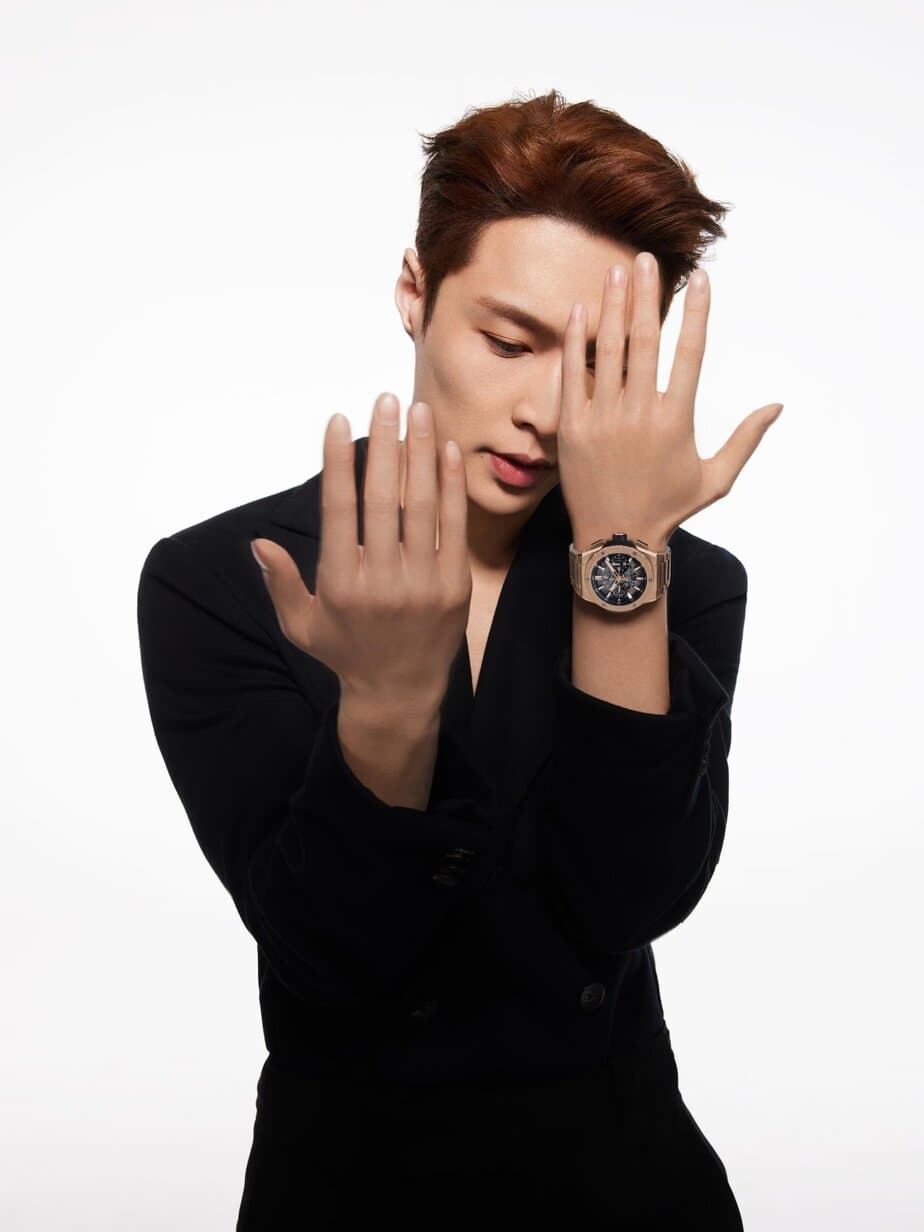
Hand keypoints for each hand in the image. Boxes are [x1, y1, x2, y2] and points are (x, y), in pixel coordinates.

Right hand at [250, 394, 471, 714]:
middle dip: (385, 443)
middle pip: (382, 499)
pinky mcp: (454, 586)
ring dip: (421, 453)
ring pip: (421, 506)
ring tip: (419, 411)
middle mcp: (382, 582)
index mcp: (341, 585)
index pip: (339, 511)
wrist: (400, 692)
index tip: (339, 421)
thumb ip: (282, 583)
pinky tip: (445, 451)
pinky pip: (453, 526)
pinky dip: (451, 486)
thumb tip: (259, 543)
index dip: (338, 462)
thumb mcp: (302, 625)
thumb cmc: (346, 651)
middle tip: (386, 400)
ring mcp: (422, 584)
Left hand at [558, 251, 782, 549]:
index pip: (689, 352)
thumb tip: (777, 406)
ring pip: (607, 351)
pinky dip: (576, 342)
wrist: (615, 541)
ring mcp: (602, 419)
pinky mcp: (573, 428)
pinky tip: (581, 311)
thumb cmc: (667, 509)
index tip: (699, 279)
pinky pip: (573, 376)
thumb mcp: (715, 479)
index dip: (695, 312)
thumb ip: (745, 439)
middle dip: (646, 294)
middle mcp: (639, 413)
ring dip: (612, 307)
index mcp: (676, 420)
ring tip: (615, 272)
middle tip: (645, 258)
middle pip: (644, 340)